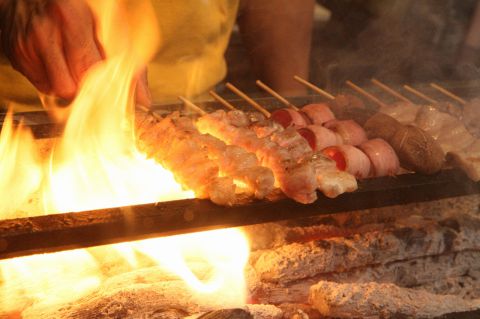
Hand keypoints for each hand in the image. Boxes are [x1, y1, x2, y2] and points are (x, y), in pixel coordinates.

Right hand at [0, 0, 150, 105]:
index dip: (102, 88)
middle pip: (70, 88)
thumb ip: (128, 64)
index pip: (90, 71)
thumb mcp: (103, 26)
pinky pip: (41, 86)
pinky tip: (57, 64)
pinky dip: (53, 81)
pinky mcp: (16, 56)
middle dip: (84, 89)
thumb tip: (144, 100)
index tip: (110, 92)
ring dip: (69, 85)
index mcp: (70, 19)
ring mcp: (25, 46)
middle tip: (91, 78)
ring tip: (73, 66)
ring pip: (55, 91)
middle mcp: (44, 33)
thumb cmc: (70, 9)